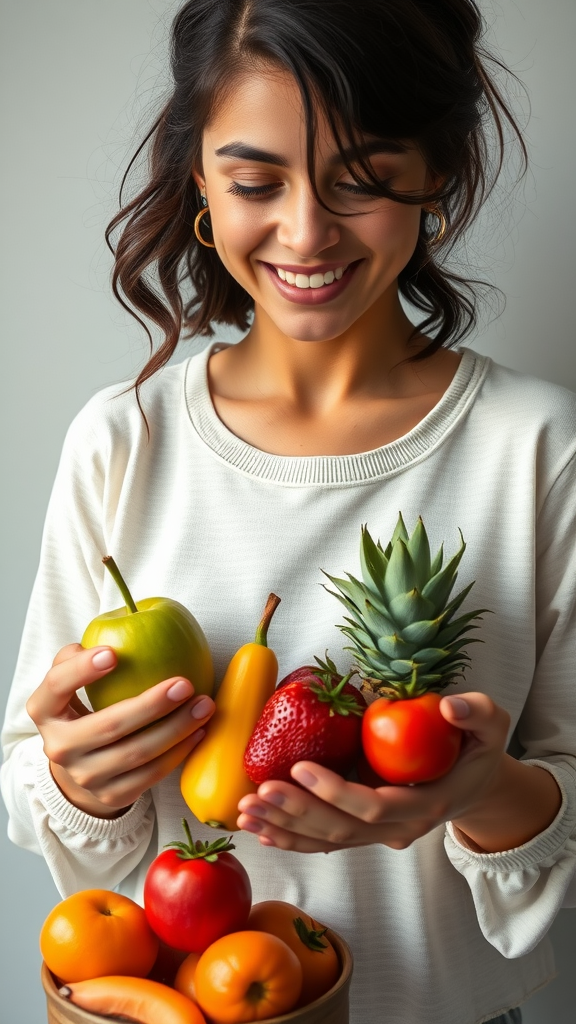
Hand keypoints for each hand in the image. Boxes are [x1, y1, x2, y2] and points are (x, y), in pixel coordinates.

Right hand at [26, 644, 214, 817]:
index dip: (82, 669)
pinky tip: (199, 731)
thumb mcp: (70, 685)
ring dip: (176, 728)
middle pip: (108, 725)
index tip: (114, 652)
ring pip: (136, 753)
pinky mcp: (111, 795)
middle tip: (185, 684)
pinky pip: (151, 774)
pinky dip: (178, 752)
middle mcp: (59, 747)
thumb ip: (78, 659)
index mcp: (44, 711)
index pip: (56, 685)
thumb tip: (107, 638)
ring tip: (204, 705)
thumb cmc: (82, 711)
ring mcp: (84, 776)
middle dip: (151, 704)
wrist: (80, 769)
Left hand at [237, 692, 510, 852]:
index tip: (301, 768)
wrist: (476, 784)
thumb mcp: (492, 724)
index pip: (374, 806)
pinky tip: (259, 830)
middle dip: (295, 813)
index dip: (336, 792)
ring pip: (327, 840)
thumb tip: (449, 708)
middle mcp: (399, 830)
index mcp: (426, 804)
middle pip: (340, 830)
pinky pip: (324, 841)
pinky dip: (290, 838)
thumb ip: (477, 712)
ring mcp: (380, 835)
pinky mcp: (364, 831)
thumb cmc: (478, 748)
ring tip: (245, 811)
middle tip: (257, 792)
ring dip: (283, 829)